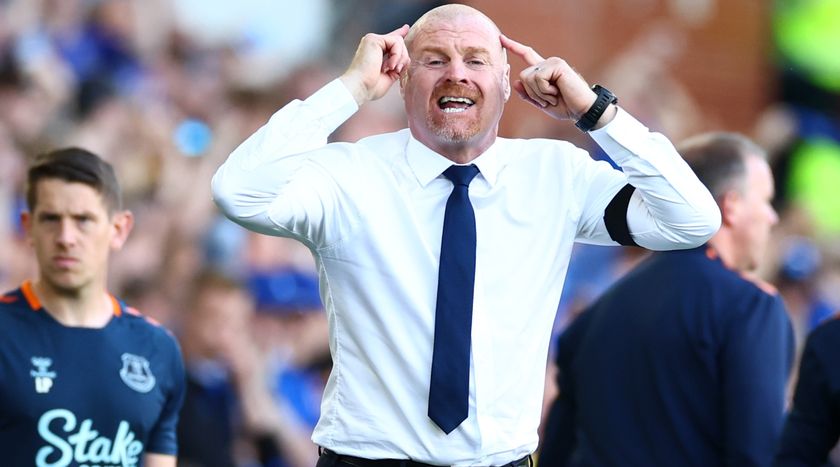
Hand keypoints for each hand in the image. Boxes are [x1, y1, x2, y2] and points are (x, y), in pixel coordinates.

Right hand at [340, 25, 410, 105]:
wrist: (359, 88)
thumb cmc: (370, 87)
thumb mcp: (389, 76)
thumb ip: (397, 65)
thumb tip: (406, 59)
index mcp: (375, 51)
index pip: (390, 40)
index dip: (399, 34)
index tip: (406, 28)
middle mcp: (373, 43)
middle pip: (398, 42)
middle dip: (403, 57)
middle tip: (397, 70)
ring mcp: (372, 40)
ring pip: (399, 41)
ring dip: (400, 58)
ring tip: (392, 69)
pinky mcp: (374, 39)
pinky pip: (396, 42)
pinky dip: (397, 55)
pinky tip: (390, 66)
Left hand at [500, 35, 615, 126]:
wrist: (581, 110)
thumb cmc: (564, 106)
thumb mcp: (541, 102)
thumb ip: (528, 94)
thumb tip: (516, 81)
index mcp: (543, 70)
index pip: (527, 55)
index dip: (513, 47)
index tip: (501, 38)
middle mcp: (547, 63)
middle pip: (523, 75)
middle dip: (532, 93)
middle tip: (549, 99)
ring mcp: (553, 63)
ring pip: (528, 78)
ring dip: (539, 93)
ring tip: (554, 96)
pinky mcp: (557, 65)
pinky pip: (538, 78)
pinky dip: (544, 90)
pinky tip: (557, 92)